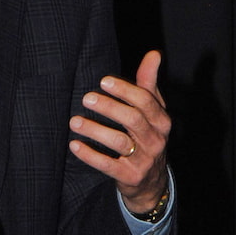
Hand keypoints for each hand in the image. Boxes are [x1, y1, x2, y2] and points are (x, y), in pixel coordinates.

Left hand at [68, 50, 170, 213]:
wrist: (151, 181)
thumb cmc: (146, 134)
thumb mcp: (152, 110)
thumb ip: (148, 83)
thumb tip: (154, 53)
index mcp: (161, 120)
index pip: (145, 101)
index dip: (124, 90)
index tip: (103, 81)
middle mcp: (156, 140)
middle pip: (133, 119)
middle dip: (109, 107)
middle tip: (86, 98)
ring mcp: (144, 160)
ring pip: (120, 142)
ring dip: (95, 130)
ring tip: (74, 121)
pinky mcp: (130, 176)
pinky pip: (108, 165)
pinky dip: (90, 155)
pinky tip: (74, 145)